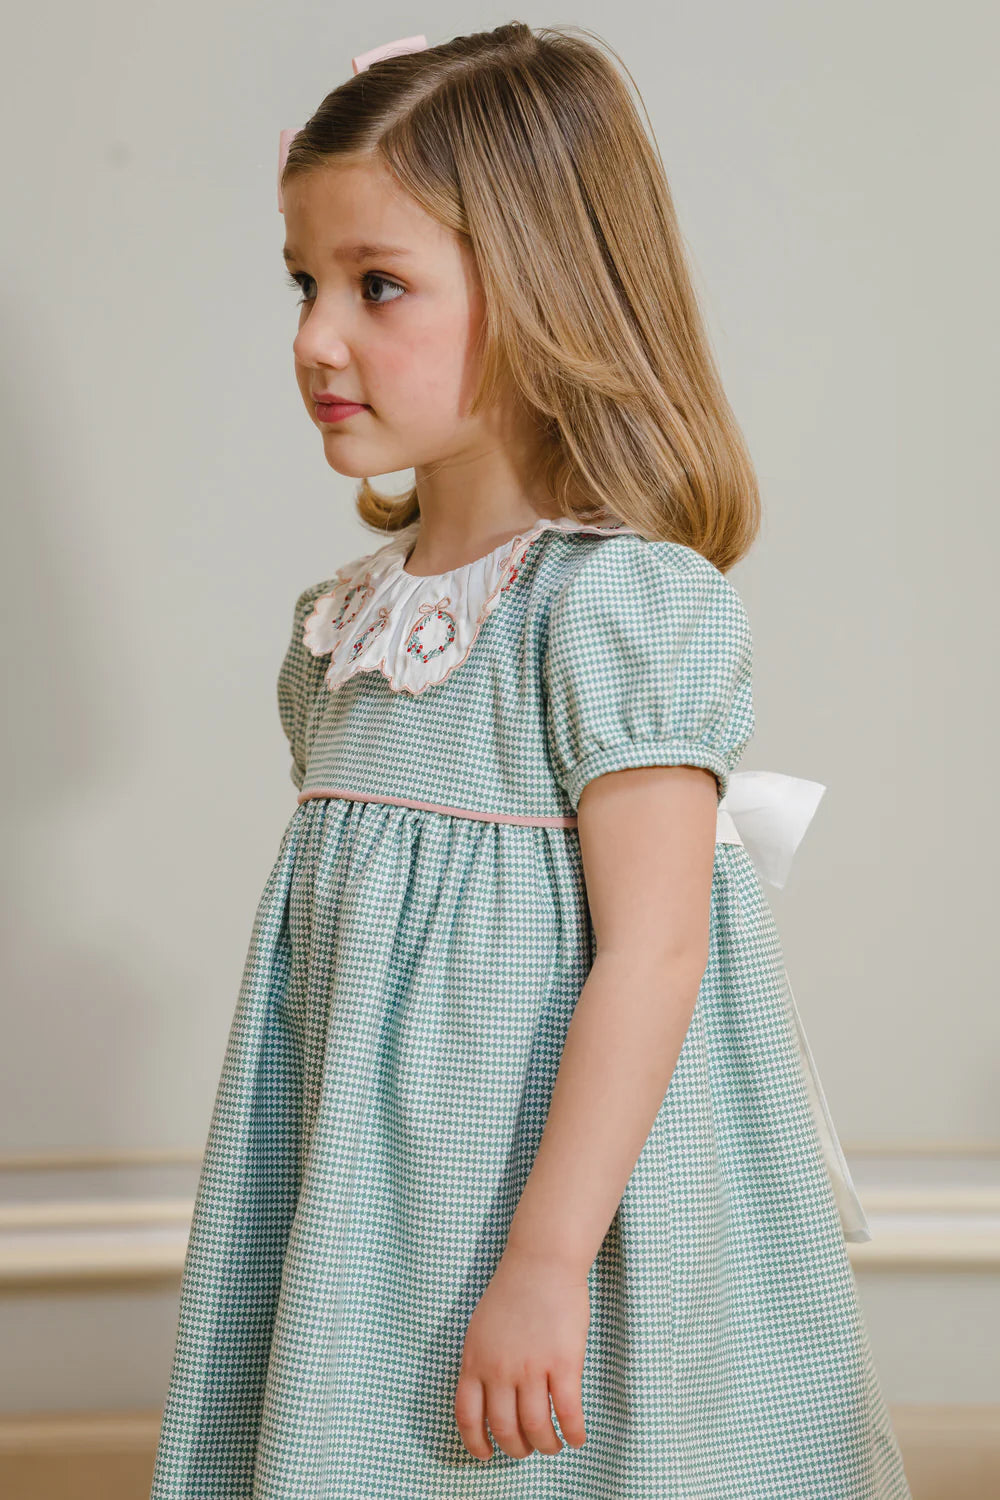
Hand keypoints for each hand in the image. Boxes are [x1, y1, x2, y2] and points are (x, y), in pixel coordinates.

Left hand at [454, 1243, 589, 1461]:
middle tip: (527, 1448)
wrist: (541, 1262)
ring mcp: (531, 1368)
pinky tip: (577, 1438)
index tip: (486, 1454)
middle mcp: (499, 1370)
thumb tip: (484, 1401)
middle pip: (505, 1429)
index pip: (467, 1417)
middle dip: (517, 1449)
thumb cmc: (513, 1291)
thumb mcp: (480, 1329)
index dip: (476, 1444)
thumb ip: (479, 1364)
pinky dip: (573, 1433)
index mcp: (474, 1360)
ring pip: (536, 1428)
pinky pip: (568, 1413)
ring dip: (546, 1446)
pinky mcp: (563, 1363)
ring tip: (553, 1446)